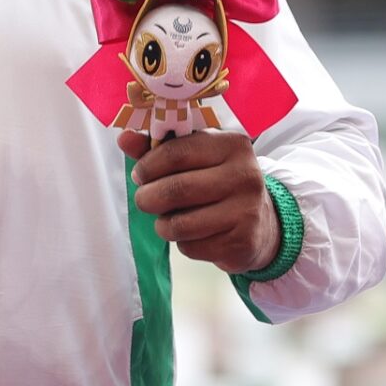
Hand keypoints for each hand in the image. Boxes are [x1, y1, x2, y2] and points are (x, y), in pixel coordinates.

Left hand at [120, 129, 277, 274]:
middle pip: (175, 190)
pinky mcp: (242, 243)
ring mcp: (246, 211)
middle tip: (144, 200)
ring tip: (168, 219)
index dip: (147, 166)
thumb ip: (158, 148)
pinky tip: (195, 234)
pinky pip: (191, 247)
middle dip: (148, 198)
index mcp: (232, 145)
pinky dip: (183, 243)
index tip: (140, 175)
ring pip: (179, 224)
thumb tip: (124, 138)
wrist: (261, 223)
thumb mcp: (195, 157)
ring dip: (163, 225)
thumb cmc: (217, 182)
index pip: (176, 153)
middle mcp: (244, 175)